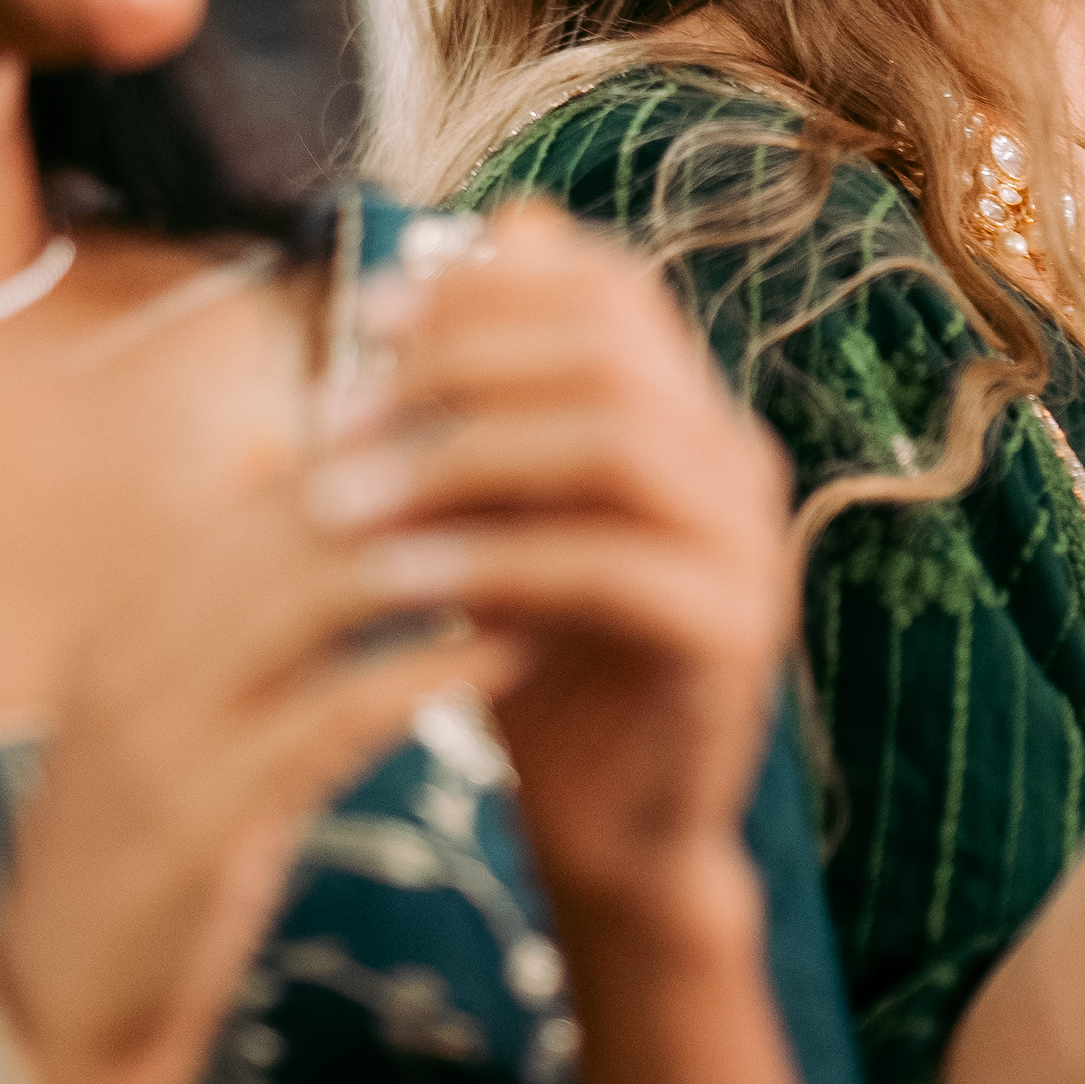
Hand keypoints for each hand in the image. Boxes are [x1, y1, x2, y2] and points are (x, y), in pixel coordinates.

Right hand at [0, 466, 508, 1083]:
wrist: (38, 1033)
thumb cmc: (128, 883)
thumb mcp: (166, 741)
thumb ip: (228, 637)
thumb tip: (299, 515)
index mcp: (126, 628)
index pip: (266, 497)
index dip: (386, 457)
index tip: (495, 441)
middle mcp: (131, 657)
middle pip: (295, 522)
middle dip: (426, 484)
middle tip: (545, 465)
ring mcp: (157, 735)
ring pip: (315, 596)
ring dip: (442, 558)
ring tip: (546, 539)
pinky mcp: (199, 822)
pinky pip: (332, 714)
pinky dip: (427, 670)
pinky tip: (509, 653)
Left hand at [309, 205, 800, 955]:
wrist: (610, 828)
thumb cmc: (537, 659)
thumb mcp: (492, 513)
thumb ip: (479, 404)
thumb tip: (456, 255)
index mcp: (687, 414)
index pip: (607, 289)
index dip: (487, 286)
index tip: (368, 316)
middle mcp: (735, 460)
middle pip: (609, 347)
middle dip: (456, 364)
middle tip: (337, 411)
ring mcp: (748, 544)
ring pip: (612, 442)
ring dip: (458, 457)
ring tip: (341, 499)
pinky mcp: (731, 633)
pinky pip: (609, 565)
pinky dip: (492, 562)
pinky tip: (394, 581)